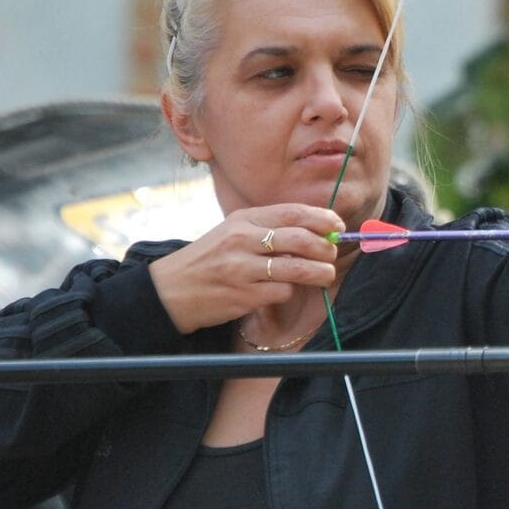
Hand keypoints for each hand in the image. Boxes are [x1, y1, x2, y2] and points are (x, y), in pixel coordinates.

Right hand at [148, 203, 344, 334]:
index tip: (337, 226)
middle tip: (332, 253)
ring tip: (325, 274)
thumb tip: (314, 229)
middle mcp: (242, 240)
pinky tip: (284, 290)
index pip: (292, 213)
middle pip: (300, 239)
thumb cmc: (209, 259)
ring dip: (319, 272)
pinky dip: (290, 291)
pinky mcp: (243, 295)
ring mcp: (242, 269)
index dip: (321, 218)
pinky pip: (282, 292)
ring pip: (297, 268)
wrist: (171, 289)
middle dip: (325, 247)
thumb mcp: (233, 231)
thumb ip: (268, 227)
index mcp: (243, 219)